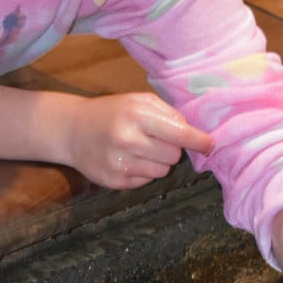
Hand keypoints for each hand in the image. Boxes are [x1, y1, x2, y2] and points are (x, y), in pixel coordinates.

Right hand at [61, 92, 213, 188]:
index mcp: (137, 115)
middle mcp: (128, 140)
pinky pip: (146, 181)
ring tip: (140, 149)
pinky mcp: (115, 181)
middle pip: (174, 156)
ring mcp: (120, 163)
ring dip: (158, 162)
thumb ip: (169, 114)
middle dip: (172, 148)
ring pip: (163, 171)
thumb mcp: (138, 101)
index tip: (210, 145)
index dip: (199, 141)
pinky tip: (128, 159)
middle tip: (155, 139)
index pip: (180, 134)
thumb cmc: (111, 112)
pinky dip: (143, 172)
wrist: (72, 130)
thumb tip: (196, 134)